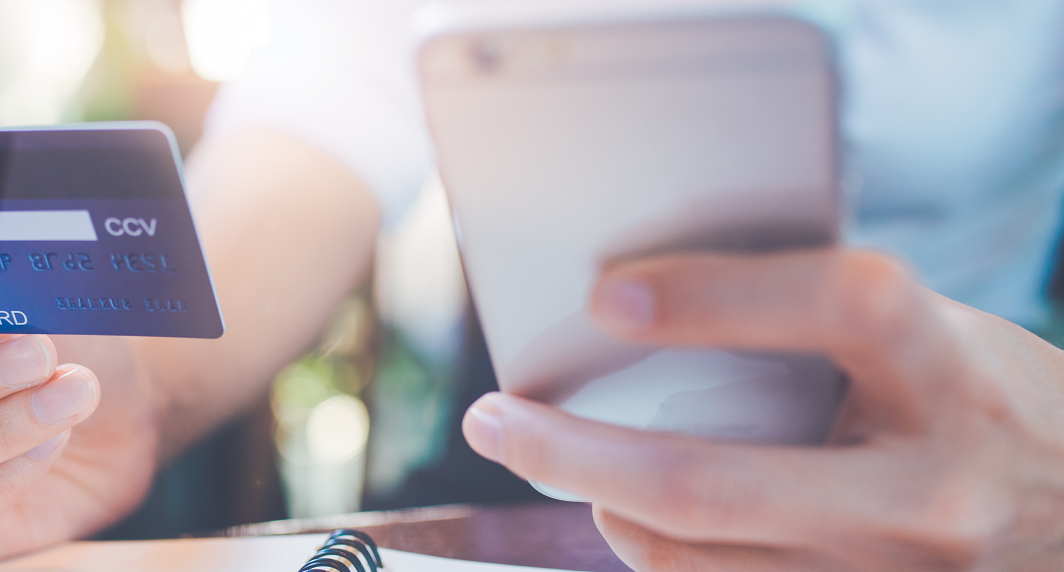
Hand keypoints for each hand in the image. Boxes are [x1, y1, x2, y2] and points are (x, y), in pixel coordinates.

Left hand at [462, 249, 1063, 570]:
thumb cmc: (994, 403)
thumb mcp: (943, 333)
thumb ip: (826, 318)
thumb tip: (654, 298)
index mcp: (957, 372)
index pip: (844, 307)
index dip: (719, 297)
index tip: (603, 295)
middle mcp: (930, 488)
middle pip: (715, 482)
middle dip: (572, 454)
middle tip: (491, 421)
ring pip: (697, 558)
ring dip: (600, 505)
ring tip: (550, 456)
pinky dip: (655, 552)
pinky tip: (623, 513)